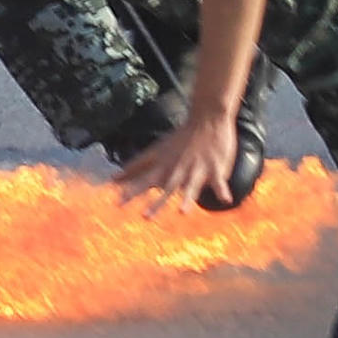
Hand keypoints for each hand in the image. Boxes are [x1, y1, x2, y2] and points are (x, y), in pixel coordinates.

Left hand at [114, 107, 242, 213]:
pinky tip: (224, 199)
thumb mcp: (155, 151)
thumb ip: (135, 167)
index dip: (130, 191)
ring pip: (190, 185)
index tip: (117, 204)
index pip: (143, 180)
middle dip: (156, 203)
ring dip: (186, 199)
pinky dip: (221, 190)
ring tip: (183, 212)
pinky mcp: (216, 168)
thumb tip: (113, 179)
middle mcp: (177, 169)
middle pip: (164, 187)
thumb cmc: (179, 139)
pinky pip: (219, 181)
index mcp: (163, 166)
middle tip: (145, 218)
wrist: (206, 119)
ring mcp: (196, 169)